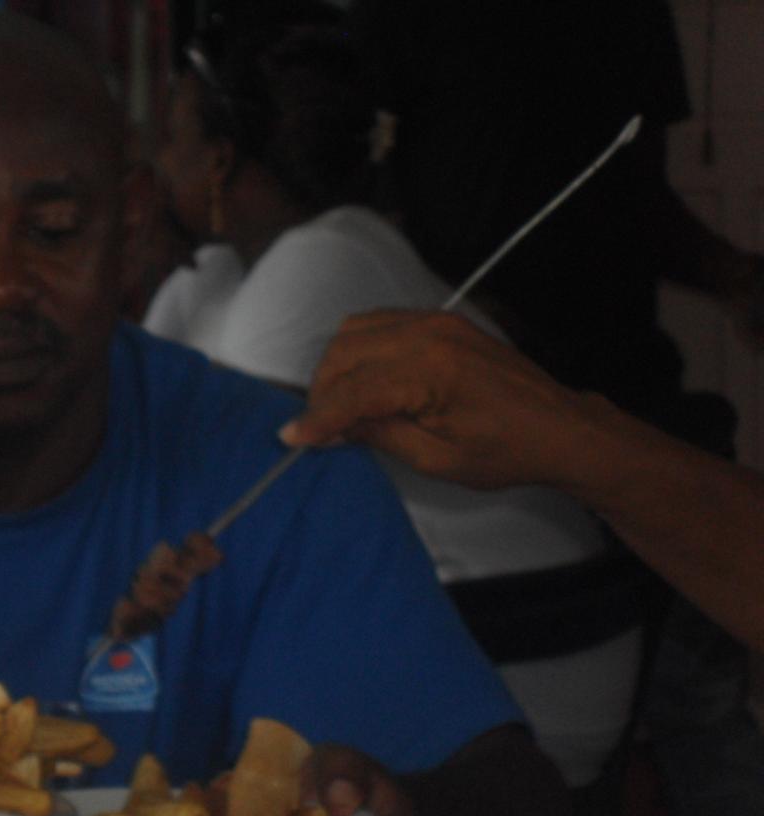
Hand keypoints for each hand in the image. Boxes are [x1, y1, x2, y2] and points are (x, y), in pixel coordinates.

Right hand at [278, 311, 598, 490]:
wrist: (559, 426)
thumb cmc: (505, 451)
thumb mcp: (436, 459)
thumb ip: (379, 435)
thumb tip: (332, 427)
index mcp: (431, 371)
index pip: (354, 390)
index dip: (319, 417)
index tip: (292, 438)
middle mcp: (428, 334)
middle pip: (344, 353)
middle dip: (323, 392)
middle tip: (322, 430)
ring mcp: (434, 321)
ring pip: (354, 332)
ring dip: (336, 368)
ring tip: (341, 407)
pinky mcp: (438, 321)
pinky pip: (377, 324)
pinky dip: (358, 351)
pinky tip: (363, 382)